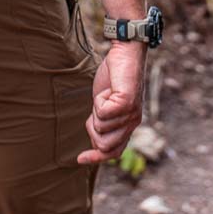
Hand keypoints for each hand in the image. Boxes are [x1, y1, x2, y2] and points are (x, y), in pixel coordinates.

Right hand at [77, 40, 146, 164]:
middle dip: (93, 128)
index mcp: (128, 126)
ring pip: (101, 128)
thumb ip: (102, 123)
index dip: (96, 158)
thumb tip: (95, 144)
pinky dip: (98, 101)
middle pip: (104, 145)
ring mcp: (131, 115)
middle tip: (97, 107)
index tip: (79, 159)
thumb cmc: (113, 77)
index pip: (114, 152)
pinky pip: (102, 113)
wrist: (125, 54)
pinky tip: (108, 90)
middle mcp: (133, 123)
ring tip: (105, 95)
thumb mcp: (104, 105)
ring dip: (96, 110)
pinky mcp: (127, 103)